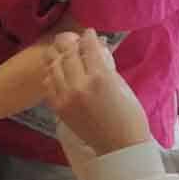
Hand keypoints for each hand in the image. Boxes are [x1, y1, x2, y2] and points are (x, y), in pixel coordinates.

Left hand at [44, 29, 150, 153]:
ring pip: (54, 66)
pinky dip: (52, 73)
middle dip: (72, 43)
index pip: (89, 47)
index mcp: (100, 77)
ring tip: (65, 52)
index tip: (89, 33)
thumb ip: (106, 65)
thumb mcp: (121, 85)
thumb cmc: (129, 116)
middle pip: (68, 53)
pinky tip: (59, 71)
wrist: (119, 146)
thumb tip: (97, 48)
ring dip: (59, 56)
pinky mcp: (58, 107)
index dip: (89, 37)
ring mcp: (65, 97)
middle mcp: (79, 85)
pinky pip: (48, 83)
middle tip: (75, 40)